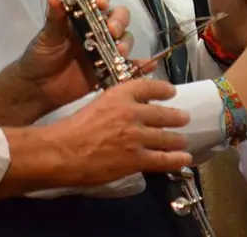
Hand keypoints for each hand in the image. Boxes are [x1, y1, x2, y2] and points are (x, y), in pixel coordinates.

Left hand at [0, 0, 154, 123]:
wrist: (38, 89)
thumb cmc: (41, 56)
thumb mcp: (47, 36)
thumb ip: (54, 16)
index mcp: (84, 17)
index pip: (100, 0)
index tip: (100, 2)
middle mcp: (99, 30)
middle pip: (119, 18)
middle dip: (119, 21)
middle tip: (112, 30)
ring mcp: (106, 50)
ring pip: (125, 40)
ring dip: (126, 42)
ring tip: (119, 51)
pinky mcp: (110, 69)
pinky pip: (129, 66)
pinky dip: (140, 66)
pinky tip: (146, 67)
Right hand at [46, 78, 193, 186]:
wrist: (62, 152)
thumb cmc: (72, 128)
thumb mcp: (95, 104)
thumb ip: (114, 104)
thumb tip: (128, 108)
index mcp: (119, 95)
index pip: (149, 87)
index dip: (163, 89)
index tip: (171, 91)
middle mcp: (133, 112)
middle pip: (163, 114)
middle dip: (177, 116)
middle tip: (184, 118)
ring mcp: (137, 137)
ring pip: (166, 137)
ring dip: (177, 139)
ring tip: (183, 140)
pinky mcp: (136, 159)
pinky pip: (163, 159)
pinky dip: (176, 159)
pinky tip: (184, 158)